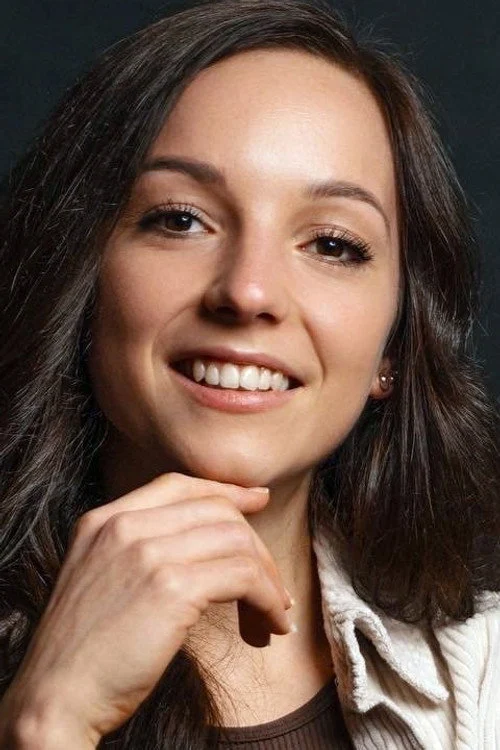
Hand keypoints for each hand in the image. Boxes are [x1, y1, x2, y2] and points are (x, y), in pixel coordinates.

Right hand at [4, 473, 291, 743]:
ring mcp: (147, 552)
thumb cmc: (84, 652)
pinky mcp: (171, 587)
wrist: (55, 698)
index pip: (178, 485)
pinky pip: (243, 576)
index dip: (226, 490)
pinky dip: (267, 599)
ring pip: (236, 540)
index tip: (258, 500)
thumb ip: (139, 550)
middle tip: (272, 585)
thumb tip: (205, 545)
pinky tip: (270, 623)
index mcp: (104, 520)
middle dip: (255, 546)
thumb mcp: (100, 578)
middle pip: (216, 510)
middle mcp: (124, 526)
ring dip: (268, 577)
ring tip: (274, 612)